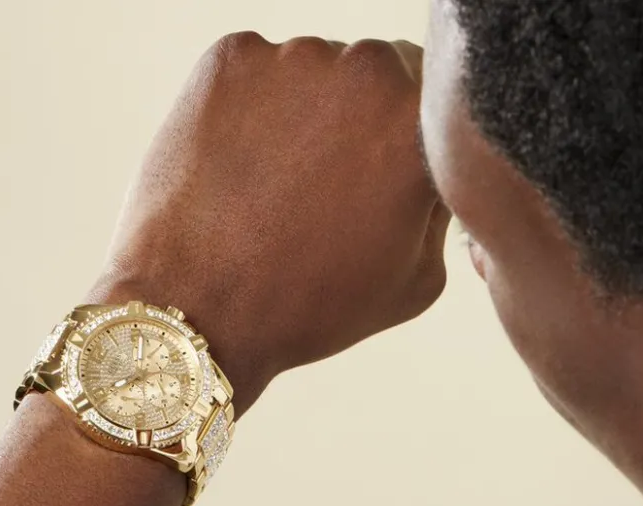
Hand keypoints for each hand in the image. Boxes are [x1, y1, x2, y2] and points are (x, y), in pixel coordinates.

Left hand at [86, 33, 449, 415]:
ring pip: (315, 71)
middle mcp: (364, 74)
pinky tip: (241, 168)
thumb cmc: (306, 306)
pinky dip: (252, 108)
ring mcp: (293, 59)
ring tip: (277, 186)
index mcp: (419, 126)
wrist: (199, 310)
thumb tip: (432, 169)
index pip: (436, 101)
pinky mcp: (230, 60)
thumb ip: (443, 207)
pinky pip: (258, 73)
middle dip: (363, 118)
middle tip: (329, 184)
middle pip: (378, 74)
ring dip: (306, 112)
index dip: (412, 139)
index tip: (385, 175)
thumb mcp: (418, 281)